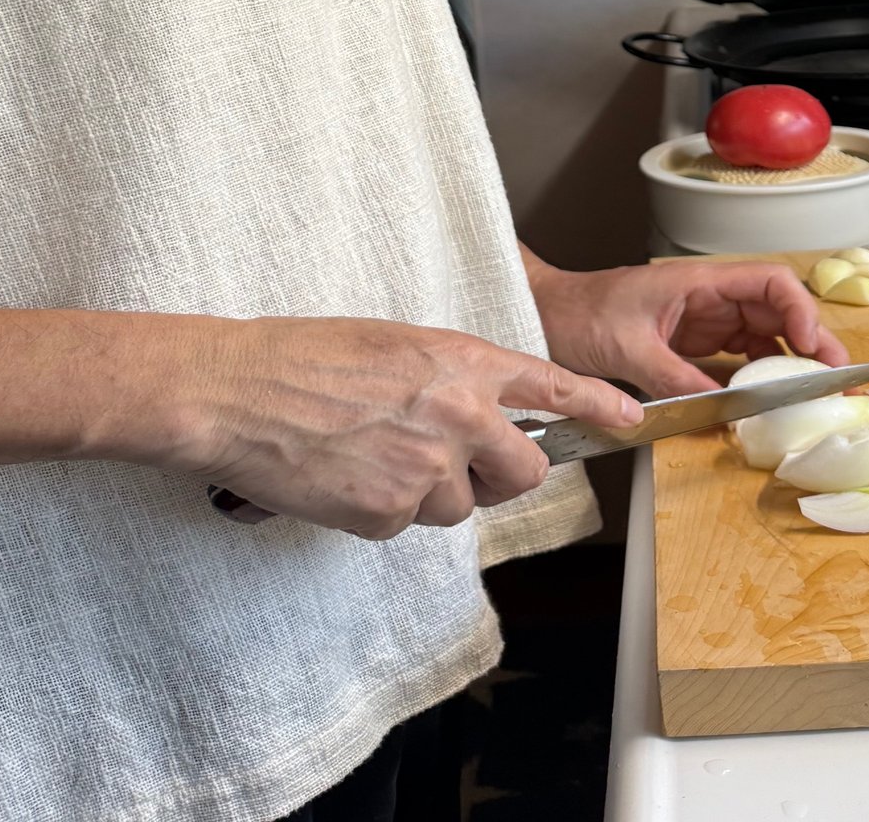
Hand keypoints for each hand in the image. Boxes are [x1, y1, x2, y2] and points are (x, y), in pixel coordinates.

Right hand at [162, 316, 641, 537]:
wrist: (240, 391)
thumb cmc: (305, 356)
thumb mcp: (396, 344)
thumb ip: (450, 376)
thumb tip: (477, 409)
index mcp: (461, 360)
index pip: (551, 383)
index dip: (595, 405)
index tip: (628, 419)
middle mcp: (458, 414)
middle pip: (523, 468)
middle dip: (504, 473)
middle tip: (466, 463)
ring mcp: (427, 468)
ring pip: (461, 504)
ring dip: (431, 490)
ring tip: (374, 453)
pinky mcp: (390, 513)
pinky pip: (406, 524)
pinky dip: (382, 509)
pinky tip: (346, 475)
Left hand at [524, 254, 850, 397]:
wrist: (543, 316)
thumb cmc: (577, 313)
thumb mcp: (626, 348)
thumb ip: (673, 376)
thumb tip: (719, 406)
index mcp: (697, 280)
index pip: (768, 282)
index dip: (799, 311)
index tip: (813, 346)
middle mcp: (708, 298)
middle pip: (776, 311)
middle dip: (810, 341)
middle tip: (834, 378)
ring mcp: (702, 323)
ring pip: (763, 338)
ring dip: (790, 363)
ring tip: (813, 395)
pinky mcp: (692, 347)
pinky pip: (737, 362)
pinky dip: (759, 380)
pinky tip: (770, 402)